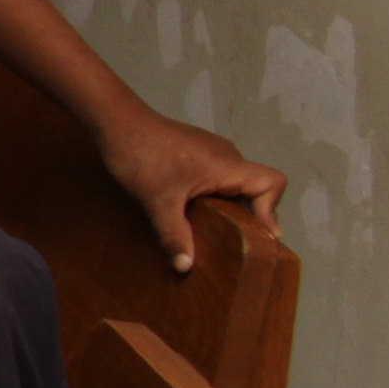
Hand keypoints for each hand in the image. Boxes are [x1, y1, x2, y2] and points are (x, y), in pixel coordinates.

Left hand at [95, 101, 285, 271]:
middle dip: (249, 216)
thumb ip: (174, 234)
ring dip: (230, 207)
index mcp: (227, 165)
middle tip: (234, 244)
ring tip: (214, 232)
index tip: (255, 235)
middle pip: (256, 188)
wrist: (116, 121)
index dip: (271, 209)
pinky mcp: (197, 152)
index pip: (272, 183)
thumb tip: (185, 267)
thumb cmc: (141, 156)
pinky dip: (215, 197)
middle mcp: (226, 156)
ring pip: (235, 184)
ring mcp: (211, 152)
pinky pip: (219, 177)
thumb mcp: (157, 201)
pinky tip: (194, 213)